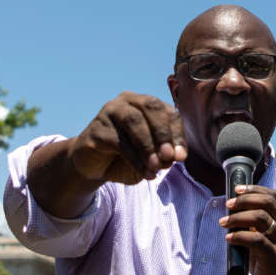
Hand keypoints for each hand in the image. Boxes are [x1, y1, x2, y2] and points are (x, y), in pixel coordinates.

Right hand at [69, 93, 186, 183]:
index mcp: (145, 104)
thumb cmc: (126, 157)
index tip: (181, 157)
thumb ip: (163, 155)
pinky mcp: (97, 128)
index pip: (168, 111)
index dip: (177, 133)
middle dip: (163, 133)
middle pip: (151, 107)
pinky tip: (145, 172)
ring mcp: (110, 111)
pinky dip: (135, 159)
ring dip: (148, 146)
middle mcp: (127, 101)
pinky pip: (119, 141)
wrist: (94, 166)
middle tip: (169, 157)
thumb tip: (173, 156)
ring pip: (134, 121)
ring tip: (156, 167)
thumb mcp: (151, 158)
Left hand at [219, 184, 275, 274]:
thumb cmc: (272, 264)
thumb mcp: (267, 242)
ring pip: (261, 219)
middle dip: (244, 200)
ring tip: (223, 222)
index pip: (273, 197)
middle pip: (267, 203)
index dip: (254, 189)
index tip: (237, 189)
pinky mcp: (275, 256)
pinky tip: (229, 238)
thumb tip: (232, 215)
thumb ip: (256, 229)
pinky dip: (239, 236)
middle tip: (228, 205)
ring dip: (238, 217)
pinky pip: (256, 240)